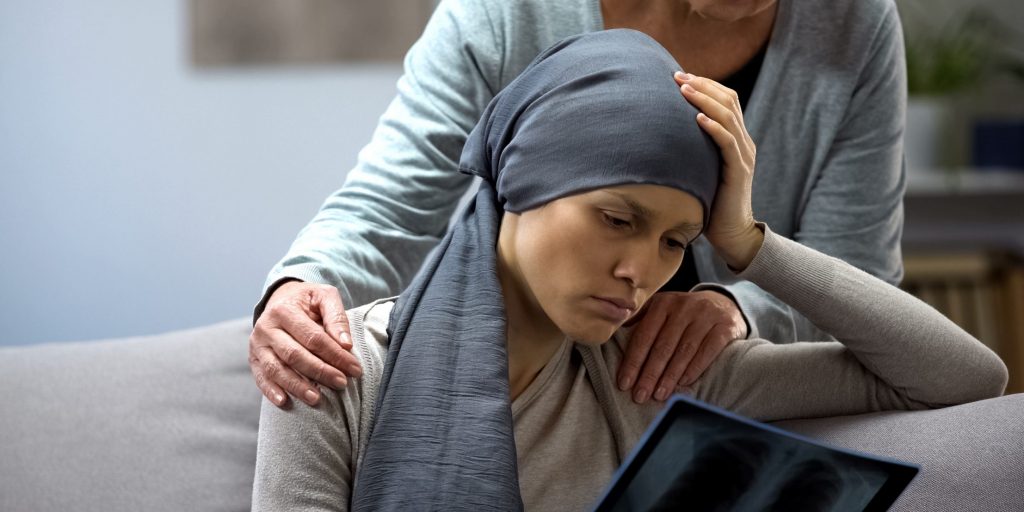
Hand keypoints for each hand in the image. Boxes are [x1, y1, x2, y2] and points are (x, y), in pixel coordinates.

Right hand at [249, 281, 362, 407]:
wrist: (281, 299)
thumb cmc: (308, 301)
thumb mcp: (324, 297)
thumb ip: (337, 317)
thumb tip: (346, 344)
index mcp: (284, 310)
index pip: (313, 338)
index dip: (335, 355)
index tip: (354, 368)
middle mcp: (266, 327)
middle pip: (295, 355)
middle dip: (321, 372)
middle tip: (342, 383)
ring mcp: (257, 345)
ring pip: (276, 369)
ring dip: (297, 386)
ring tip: (317, 399)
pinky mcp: (254, 358)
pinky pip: (260, 377)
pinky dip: (270, 391)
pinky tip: (284, 401)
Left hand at [618, 290, 746, 402]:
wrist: (723, 302)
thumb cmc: (684, 313)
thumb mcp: (662, 309)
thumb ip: (641, 320)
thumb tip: (614, 336)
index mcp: (662, 303)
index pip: (644, 336)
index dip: (633, 361)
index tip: (624, 384)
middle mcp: (683, 307)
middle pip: (663, 346)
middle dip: (649, 374)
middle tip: (640, 396)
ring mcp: (706, 315)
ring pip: (684, 350)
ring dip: (670, 376)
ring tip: (659, 395)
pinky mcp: (725, 326)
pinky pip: (708, 350)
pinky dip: (695, 368)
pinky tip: (684, 382)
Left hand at [675, 72, 763, 269]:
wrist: (732, 233)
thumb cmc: (710, 202)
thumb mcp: (700, 169)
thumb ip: (692, 150)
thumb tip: (661, 135)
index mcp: (736, 139)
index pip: (726, 100)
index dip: (706, 85)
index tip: (681, 76)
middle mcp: (743, 142)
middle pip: (728, 101)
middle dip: (702, 85)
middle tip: (677, 76)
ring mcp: (743, 155)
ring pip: (728, 117)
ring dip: (705, 100)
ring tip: (685, 89)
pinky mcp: (739, 171)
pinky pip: (728, 143)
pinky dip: (714, 128)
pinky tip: (697, 118)